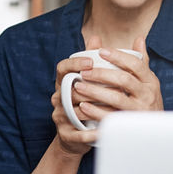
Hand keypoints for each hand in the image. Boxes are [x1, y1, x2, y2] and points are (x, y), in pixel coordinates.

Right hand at [51, 35, 101, 155]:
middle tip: (113, 86)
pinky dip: (93, 132)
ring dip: (94, 110)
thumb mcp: (88, 82)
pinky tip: (107, 129)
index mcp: (64, 83)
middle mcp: (58, 98)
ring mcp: (60, 116)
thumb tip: (97, 36)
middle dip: (91, 88)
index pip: (62, 69)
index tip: (91, 61)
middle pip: (69, 90)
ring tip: (115, 107)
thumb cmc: (87, 104)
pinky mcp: (65, 134)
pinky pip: (79, 133)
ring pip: (75, 111)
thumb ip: (92, 59)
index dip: (74, 64)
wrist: (77, 137)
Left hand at [64, 36, 162, 128]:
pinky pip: (111, 117)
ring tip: (78, 87)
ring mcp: (139, 111)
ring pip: (116, 98)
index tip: (101, 51)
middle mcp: (147, 95)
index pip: (135, 64)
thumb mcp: (148, 82)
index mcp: (150, 81)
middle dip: (102, 74)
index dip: (118, 56)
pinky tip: (83, 106)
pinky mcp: (130, 126)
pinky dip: (96, 111)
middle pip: (124, 80)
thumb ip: (142, 62)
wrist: (154, 133)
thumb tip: (139, 38)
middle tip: (84, 71)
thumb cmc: (146, 101)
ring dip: (95, 92)